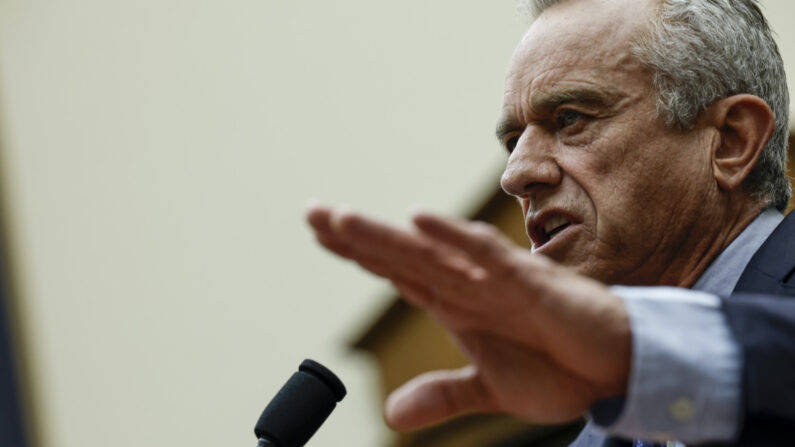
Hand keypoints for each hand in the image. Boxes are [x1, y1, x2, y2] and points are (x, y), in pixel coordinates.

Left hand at [307, 205, 630, 429]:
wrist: (614, 369)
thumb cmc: (557, 368)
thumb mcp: (489, 390)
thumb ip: (443, 394)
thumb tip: (393, 413)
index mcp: (456, 304)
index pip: (397, 271)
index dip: (359, 252)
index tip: (321, 231)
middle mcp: (467, 284)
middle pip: (402, 255)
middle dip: (356, 235)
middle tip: (312, 212)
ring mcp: (493, 279)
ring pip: (432, 251)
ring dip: (388, 234)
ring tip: (343, 218)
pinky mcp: (527, 281)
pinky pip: (485, 255)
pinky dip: (453, 238)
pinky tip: (420, 221)